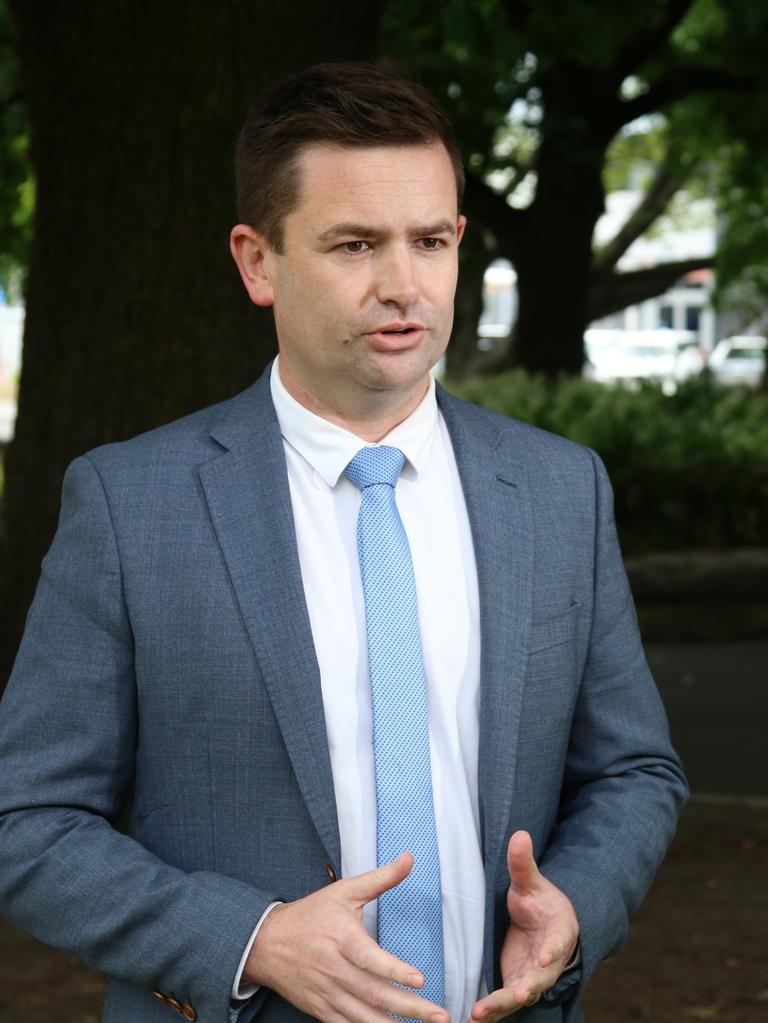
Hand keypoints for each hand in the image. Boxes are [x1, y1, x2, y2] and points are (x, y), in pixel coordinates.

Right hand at [244, 852, 449, 1022]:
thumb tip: (409, 859)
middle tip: (439, 1016)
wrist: (268, 943)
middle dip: (410, 1008)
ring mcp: (329, 994)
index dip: (394, 970)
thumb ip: (380, 878)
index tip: (420, 980)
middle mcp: (336, 970)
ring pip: (365, 1017)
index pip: (370, 959)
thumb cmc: (311, 915)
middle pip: (375, 994)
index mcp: (343, 939)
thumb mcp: (344, 891)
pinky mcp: (322, 1010)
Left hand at [471, 832, 578, 1020]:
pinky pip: (503, 1002)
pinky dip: (490, 1011)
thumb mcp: (531, 882)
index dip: (552, 950)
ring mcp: (532, 976)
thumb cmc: (540, 902)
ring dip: (502, 1005)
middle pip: (540, 977)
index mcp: (560, 932)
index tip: (544, 956)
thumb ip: (523, 864)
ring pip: (519, 995)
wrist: (543, 925)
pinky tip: (471, 1017)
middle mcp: (549, 960)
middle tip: (519, 993)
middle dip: (529, 986)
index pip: (558, 942)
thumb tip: (519, 833)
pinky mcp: (514, 985)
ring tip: (481, 1013)